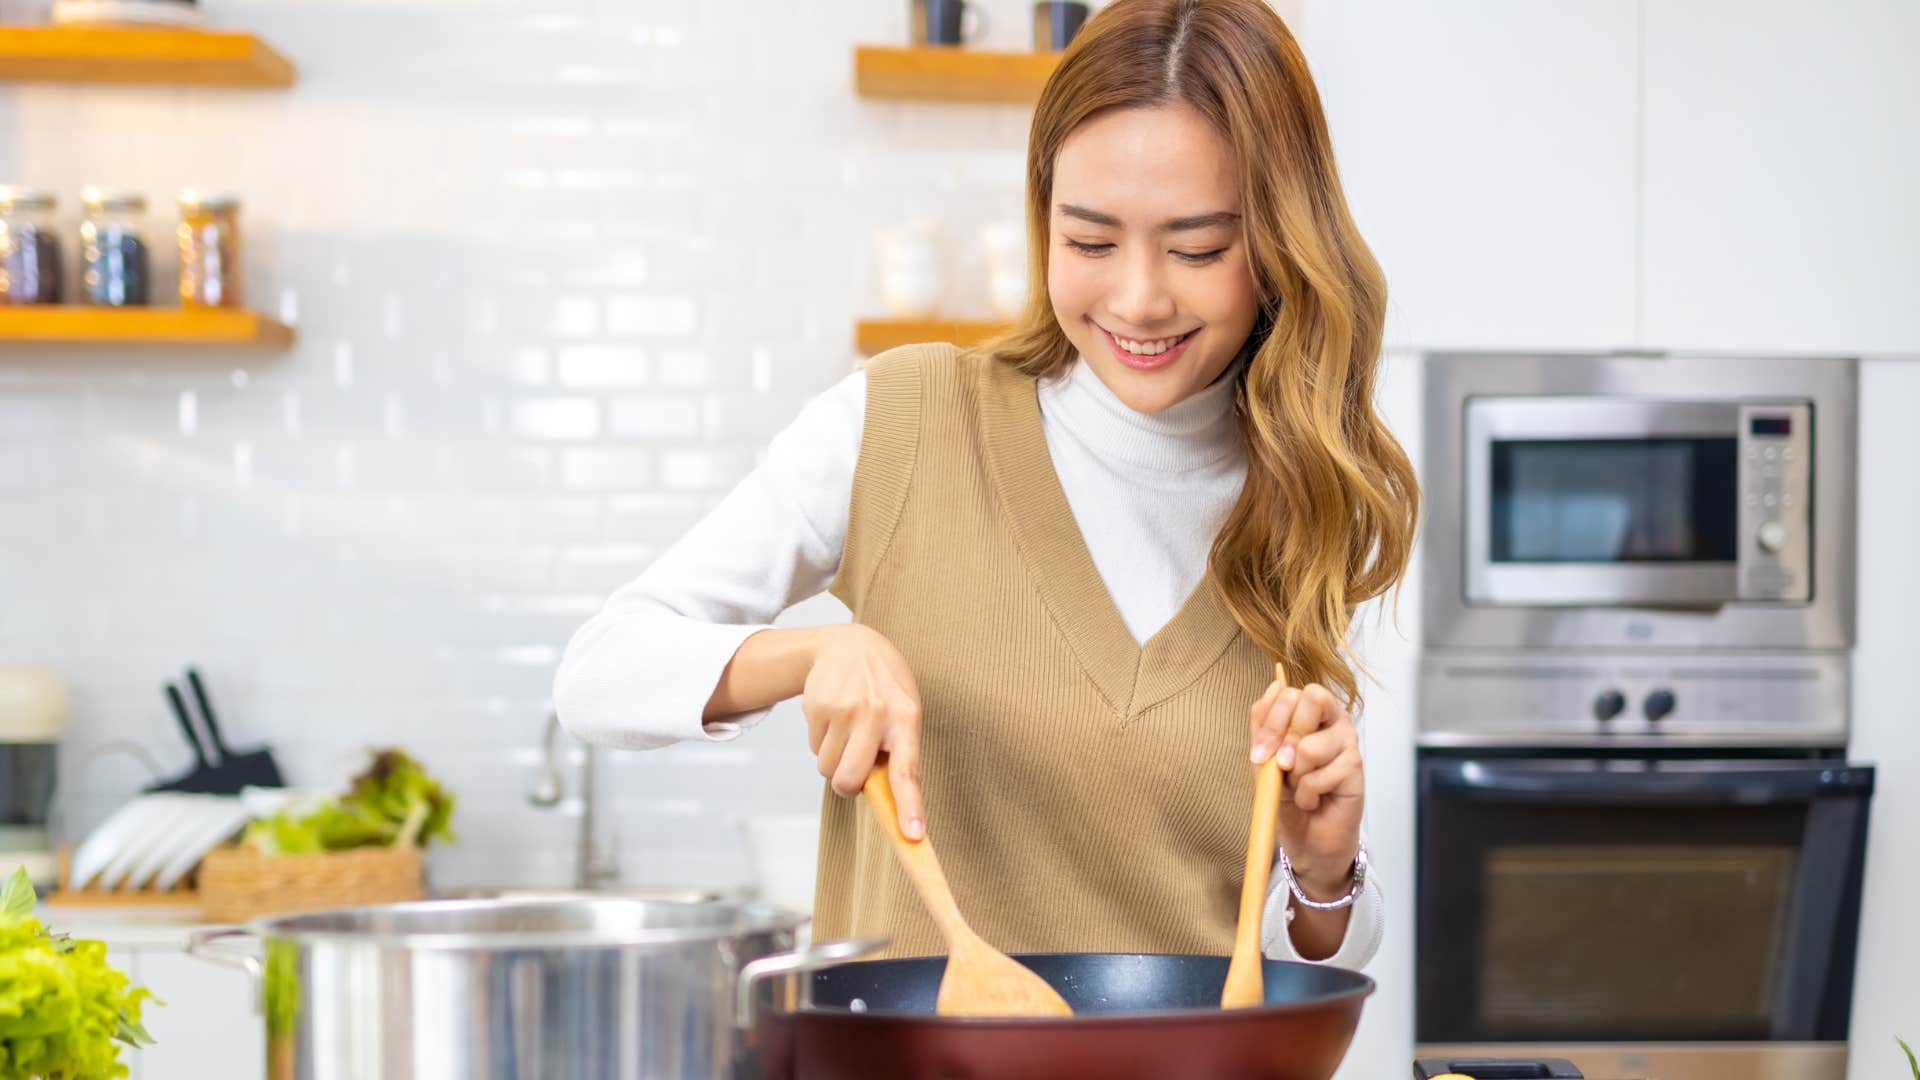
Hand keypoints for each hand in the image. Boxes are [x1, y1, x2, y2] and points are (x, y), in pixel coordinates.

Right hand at [802, 623, 925, 838]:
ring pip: (826, 768)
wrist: (849, 644)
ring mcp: (843, 708)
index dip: (910, 806)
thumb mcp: (903, 712)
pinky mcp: (816, 704)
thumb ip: (898, 753)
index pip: (907, 770)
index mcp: (906, 719)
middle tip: (853, 766)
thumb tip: (892, 809)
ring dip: (833, 759)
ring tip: (846, 729)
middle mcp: (875, 713)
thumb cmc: (884, 689)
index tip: (912, 835)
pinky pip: (813, 748)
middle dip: (846, 784)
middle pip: (849, 780)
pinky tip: (832, 716)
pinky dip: (820, 741)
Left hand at [1248, 678, 1363, 894]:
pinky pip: (1319, 776)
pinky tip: (1314, 800)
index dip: (1271, 720)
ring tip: (1302, 787)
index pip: (1291, 692)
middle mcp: (1334, 720)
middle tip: (1281, 766)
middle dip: (1284, 737)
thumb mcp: (1264, 756)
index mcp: (1311, 711)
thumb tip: (1276, 686)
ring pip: (1310, 745)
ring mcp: (1348, 742)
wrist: (1305, 837)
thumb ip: (1265, 722)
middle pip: (1312, 698)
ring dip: (1295, 776)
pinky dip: (1307, 795)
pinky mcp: (1356, 768)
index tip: (1259, 752)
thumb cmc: (1287, 793)